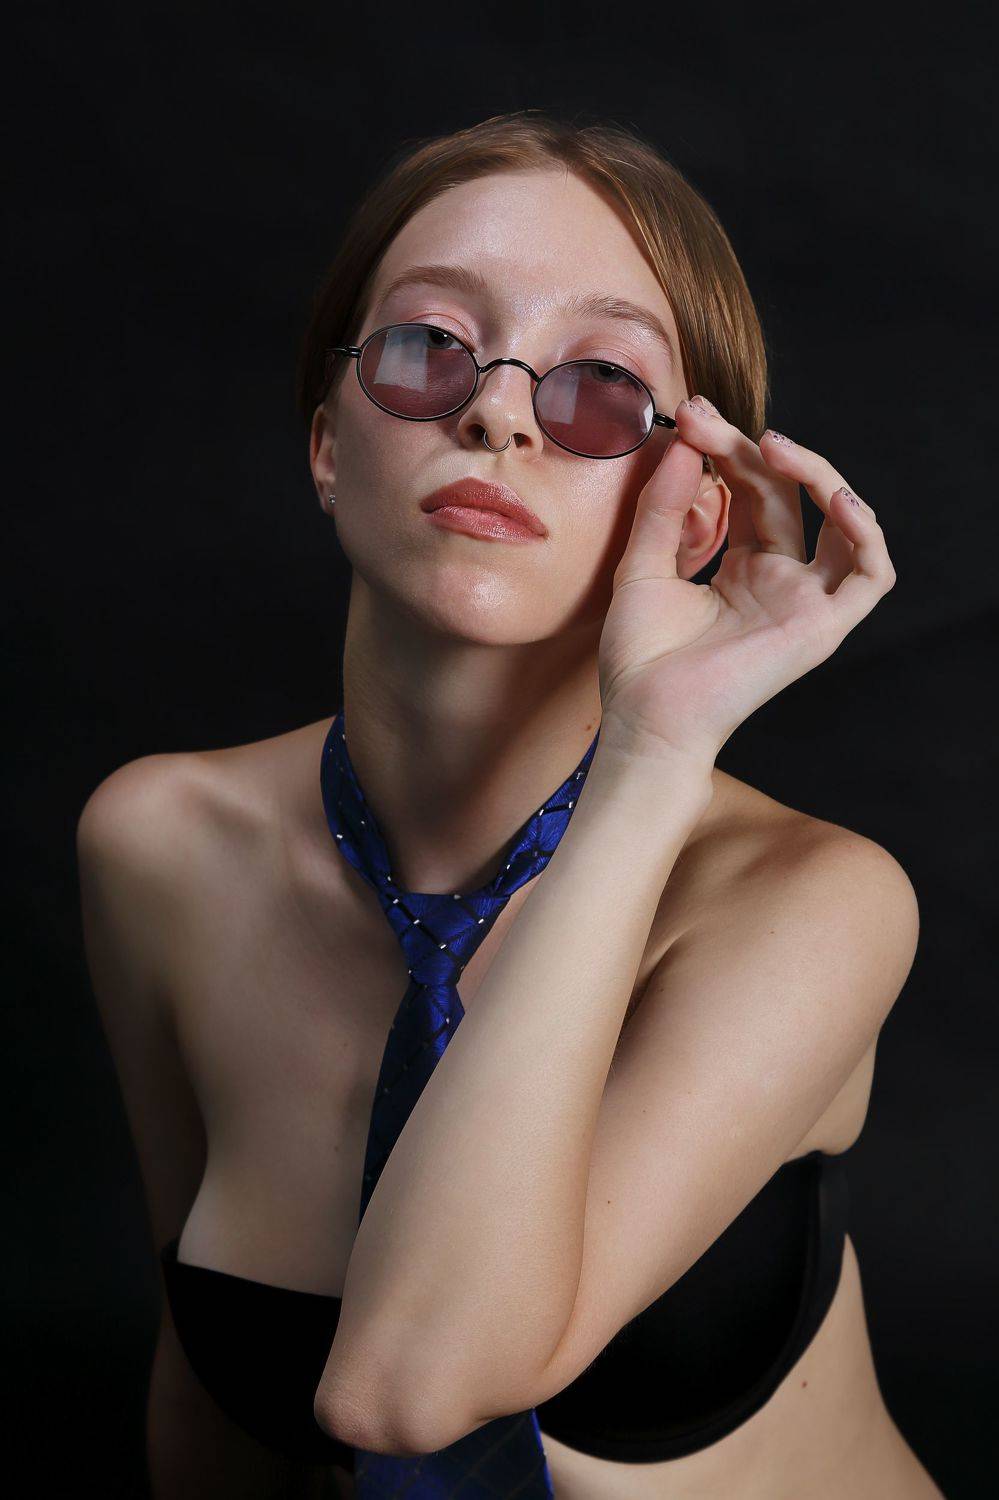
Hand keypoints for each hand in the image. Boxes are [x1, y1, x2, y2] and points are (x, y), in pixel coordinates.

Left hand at [595, 396, 896, 768]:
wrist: (644, 718)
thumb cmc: (639, 659)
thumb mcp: (641, 567)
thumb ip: (663, 507)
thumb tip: (681, 442)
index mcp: (741, 567)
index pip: (750, 490)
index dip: (727, 449)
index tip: (690, 416)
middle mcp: (779, 579)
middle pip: (787, 495)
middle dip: (750, 449)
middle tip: (705, 418)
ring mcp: (804, 602)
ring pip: (841, 524)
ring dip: (819, 475)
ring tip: (774, 444)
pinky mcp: (822, 628)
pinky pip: (870, 575)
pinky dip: (865, 533)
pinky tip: (836, 498)